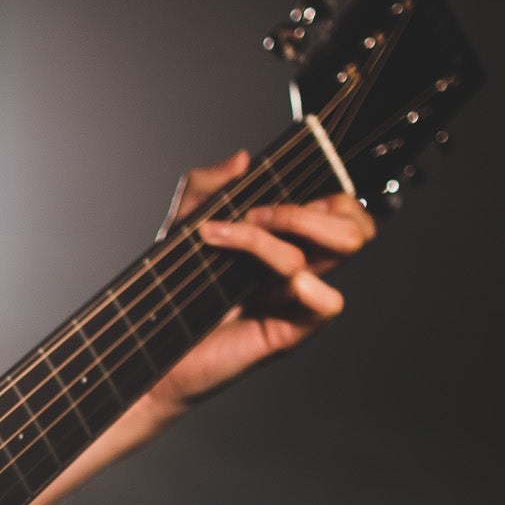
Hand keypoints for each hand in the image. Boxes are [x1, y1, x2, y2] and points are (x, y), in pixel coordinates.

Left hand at [144, 149, 375, 415]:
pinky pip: (327, 303)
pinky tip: (271, 284)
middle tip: (254, 215)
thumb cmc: (172, 293)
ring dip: (289, 233)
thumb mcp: (180, 226)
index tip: (263, 194)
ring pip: (341, 250)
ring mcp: (296, 299)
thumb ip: (204, 187)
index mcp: (286, 242)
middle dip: (306, 210)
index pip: (339, 207)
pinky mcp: (288, 331)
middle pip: (355, 225)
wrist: (149, 344)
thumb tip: (242, 160)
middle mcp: (299, 268)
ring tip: (233, 238)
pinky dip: (308, 285)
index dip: (319, 190)